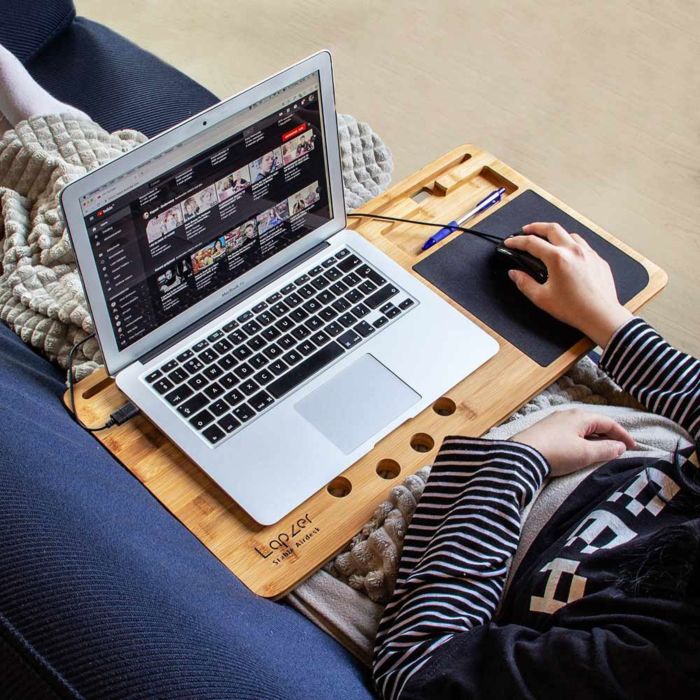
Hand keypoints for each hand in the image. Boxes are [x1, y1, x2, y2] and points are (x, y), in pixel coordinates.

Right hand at [505, 222, 632, 346]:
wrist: (601, 315)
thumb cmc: (574, 309)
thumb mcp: (542, 298)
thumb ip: (524, 283)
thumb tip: (515, 274)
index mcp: (557, 259)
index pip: (532, 243)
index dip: (517, 241)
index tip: (510, 242)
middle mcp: (573, 251)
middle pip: (552, 228)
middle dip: (536, 227)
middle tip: (526, 230)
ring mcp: (588, 253)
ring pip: (569, 234)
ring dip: (555, 233)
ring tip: (548, 240)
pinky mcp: (598, 259)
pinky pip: (582, 245)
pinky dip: (571, 244)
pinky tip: (567, 253)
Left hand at [511, 409, 635, 476]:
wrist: (521, 456)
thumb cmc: (555, 453)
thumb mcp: (585, 454)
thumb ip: (606, 449)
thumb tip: (620, 447)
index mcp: (580, 416)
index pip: (608, 422)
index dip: (622, 434)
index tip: (633, 447)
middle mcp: (567, 414)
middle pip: (595, 423)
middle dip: (609, 435)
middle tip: (620, 449)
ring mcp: (554, 421)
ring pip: (581, 428)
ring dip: (595, 438)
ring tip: (603, 451)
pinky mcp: (544, 431)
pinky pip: (570, 433)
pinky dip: (581, 440)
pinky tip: (580, 450)